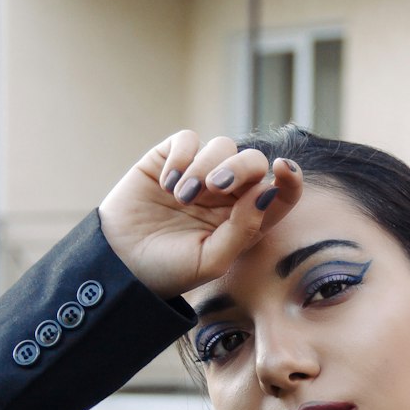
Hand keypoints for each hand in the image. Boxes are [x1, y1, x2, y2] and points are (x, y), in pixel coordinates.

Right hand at [98, 131, 301, 299]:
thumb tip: (266, 191)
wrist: (119, 263)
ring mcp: (200, 174)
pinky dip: (181, 156)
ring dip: (205, 167)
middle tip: (216, 186)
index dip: (290, 179)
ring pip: (222, 145)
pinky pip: (188, 139)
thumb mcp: (211, 260)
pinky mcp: (170, 160)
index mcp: (245, 221)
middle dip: (241, 167)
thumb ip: (243, 230)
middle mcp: (227, 195)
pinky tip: (166, 184)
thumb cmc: (168, 269)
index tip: (282, 170)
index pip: (280, 194)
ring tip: (182, 196)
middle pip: (253, 161)